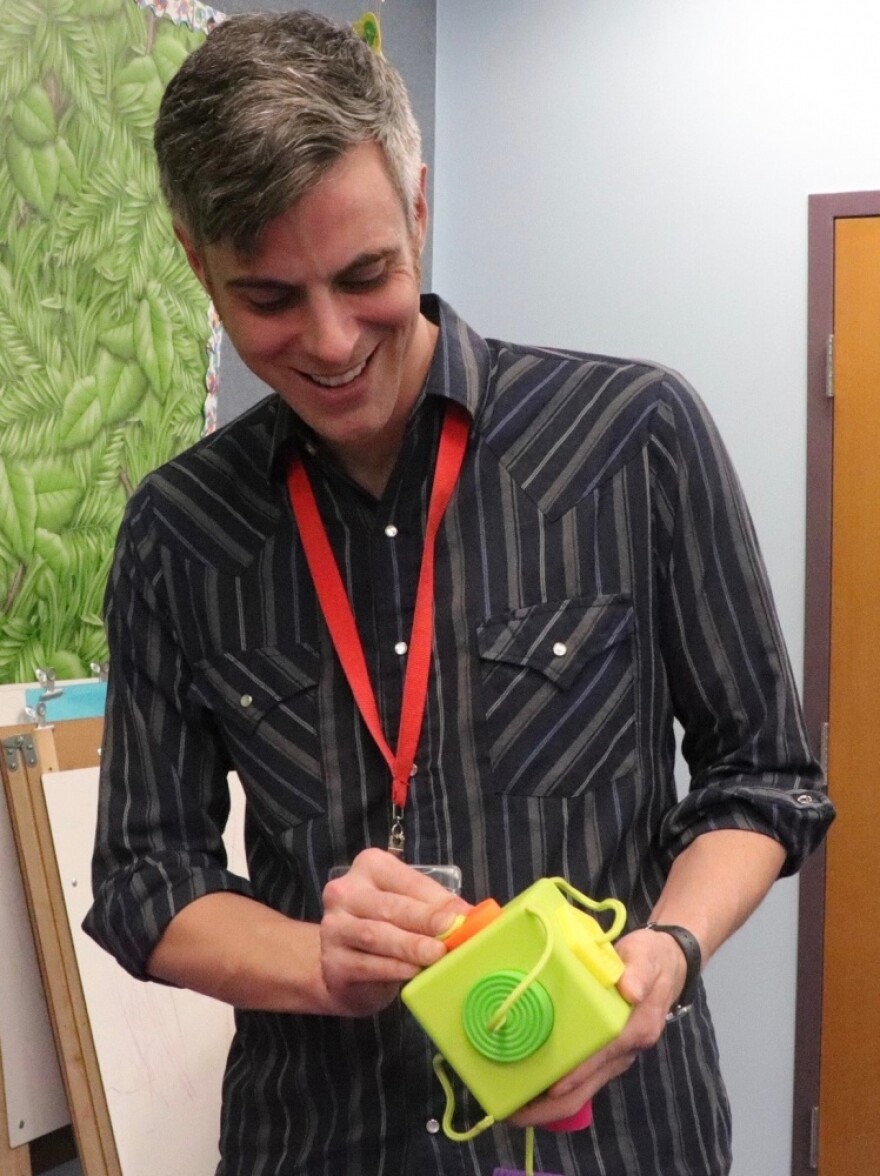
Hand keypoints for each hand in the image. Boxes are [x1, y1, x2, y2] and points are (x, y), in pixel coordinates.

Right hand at [319, 848, 470, 1016]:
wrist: (344, 968)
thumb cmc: (386, 929)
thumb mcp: (409, 910)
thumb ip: (435, 908)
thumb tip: (472, 916)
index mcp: (369, 867)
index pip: (407, 881)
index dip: (436, 899)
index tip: (463, 915)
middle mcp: (345, 892)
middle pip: (391, 907)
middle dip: (426, 921)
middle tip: (453, 934)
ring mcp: (333, 927)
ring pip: (377, 935)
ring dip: (412, 946)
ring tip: (437, 955)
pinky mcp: (333, 961)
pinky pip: (368, 964)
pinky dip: (395, 968)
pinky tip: (414, 972)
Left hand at [508, 927, 688, 1127]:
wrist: (668, 967)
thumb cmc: (652, 961)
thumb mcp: (647, 957)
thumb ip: (639, 972)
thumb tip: (631, 990)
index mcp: (634, 1030)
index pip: (600, 1058)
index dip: (575, 1075)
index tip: (547, 1088)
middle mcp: (623, 1052)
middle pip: (585, 1090)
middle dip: (551, 1107)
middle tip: (513, 1114)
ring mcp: (613, 1057)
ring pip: (580, 1091)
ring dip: (548, 1104)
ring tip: (513, 1106)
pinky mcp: (604, 1055)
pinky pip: (579, 1080)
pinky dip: (554, 1090)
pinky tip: (529, 1087)